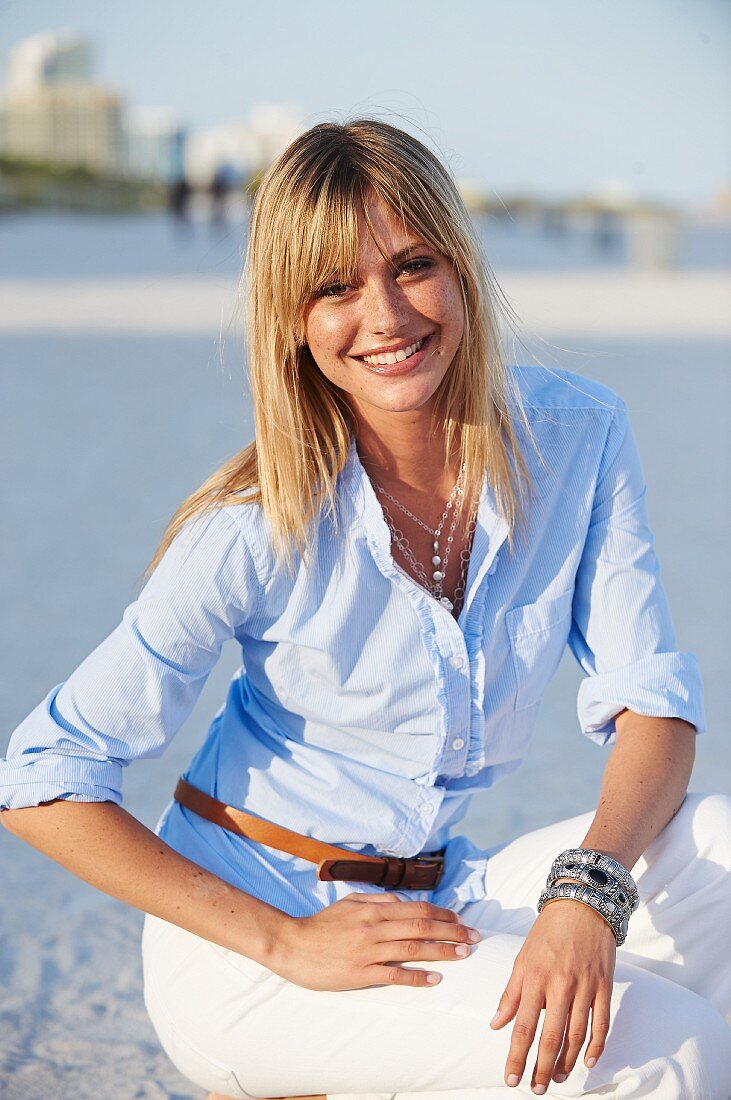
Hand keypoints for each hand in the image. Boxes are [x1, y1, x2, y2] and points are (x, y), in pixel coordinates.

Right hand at [271, 891, 480, 989]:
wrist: (291, 945)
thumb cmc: (321, 924)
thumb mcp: (349, 903)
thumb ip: (377, 900)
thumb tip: (402, 902)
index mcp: (374, 909)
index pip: (417, 909)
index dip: (443, 914)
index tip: (461, 920)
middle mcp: (375, 927)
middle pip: (422, 927)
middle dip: (452, 932)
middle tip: (474, 939)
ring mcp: (369, 951)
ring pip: (413, 949)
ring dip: (442, 951)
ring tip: (464, 955)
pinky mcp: (361, 973)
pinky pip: (394, 975)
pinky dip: (417, 977)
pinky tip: (434, 979)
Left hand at [490, 898, 615, 1092]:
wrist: (581, 905)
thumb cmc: (547, 932)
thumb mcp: (522, 958)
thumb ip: (510, 993)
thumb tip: (496, 1024)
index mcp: (534, 978)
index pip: (523, 1026)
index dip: (517, 1056)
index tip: (511, 1078)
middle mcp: (559, 985)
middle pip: (550, 1037)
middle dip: (540, 1067)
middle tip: (535, 1089)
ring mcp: (584, 987)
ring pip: (576, 1035)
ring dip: (566, 1062)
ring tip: (555, 1079)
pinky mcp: (604, 986)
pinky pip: (601, 1023)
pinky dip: (596, 1046)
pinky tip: (588, 1062)